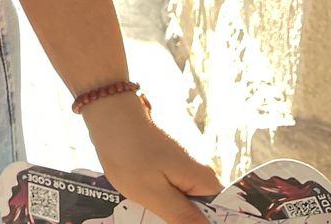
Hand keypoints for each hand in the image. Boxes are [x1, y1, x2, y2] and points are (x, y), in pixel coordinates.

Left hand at [83, 95, 219, 223]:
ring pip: (183, 206)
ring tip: (147, 215)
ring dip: (168, 215)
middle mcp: (198, 176)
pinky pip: (171, 194)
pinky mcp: (168, 169)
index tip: (178, 223)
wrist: (109, 117)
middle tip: (156, 220)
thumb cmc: (129, 152)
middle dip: (182, 222)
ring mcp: (183, 171)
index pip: (221, 215)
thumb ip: (182, 216)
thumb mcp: (154, 193)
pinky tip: (143, 208)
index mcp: (204, 182)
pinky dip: (159, 203)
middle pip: (201, 213)